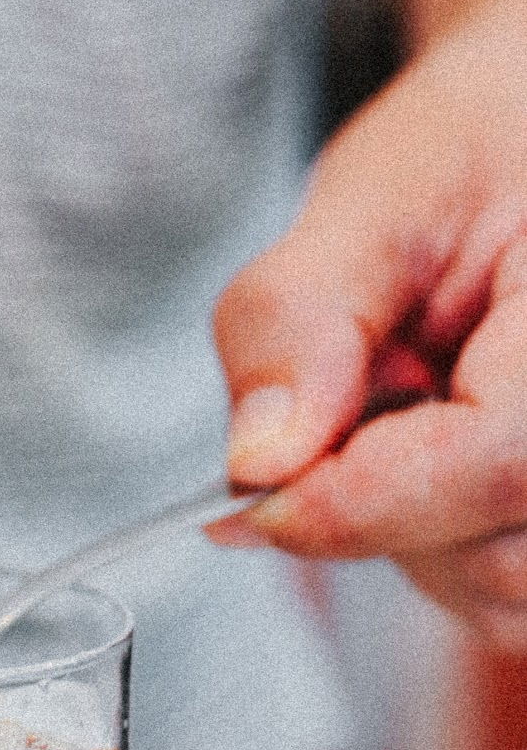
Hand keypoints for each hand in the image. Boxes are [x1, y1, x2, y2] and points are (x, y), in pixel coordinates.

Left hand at [211, 0, 526, 648]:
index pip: (498, 463)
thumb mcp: (377, 196)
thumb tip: (255, 464)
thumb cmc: (482, 150)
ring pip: (494, 597)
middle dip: (377, 501)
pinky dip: (438, 542)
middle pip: (494, 558)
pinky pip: (500, 599)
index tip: (249, 485)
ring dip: (407, 525)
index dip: (353, 496)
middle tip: (369, 382)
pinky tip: (439, 450)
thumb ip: (300, 320)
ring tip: (417, 401)